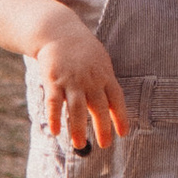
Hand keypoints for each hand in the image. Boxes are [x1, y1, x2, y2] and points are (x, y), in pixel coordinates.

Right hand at [36, 28, 129, 150]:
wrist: (59, 32)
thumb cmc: (83, 50)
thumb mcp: (101, 61)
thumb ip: (106, 82)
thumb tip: (114, 105)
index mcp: (104, 75)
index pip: (116, 99)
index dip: (121, 116)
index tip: (123, 133)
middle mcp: (90, 80)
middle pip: (98, 107)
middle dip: (102, 127)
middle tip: (105, 144)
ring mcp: (71, 81)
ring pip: (77, 109)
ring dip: (78, 128)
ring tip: (80, 145)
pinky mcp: (53, 80)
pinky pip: (54, 102)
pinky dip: (54, 117)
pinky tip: (56, 131)